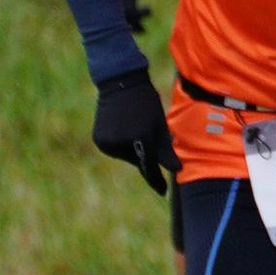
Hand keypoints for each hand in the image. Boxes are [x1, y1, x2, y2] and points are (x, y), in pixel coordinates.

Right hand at [92, 67, 172, 196]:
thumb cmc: (146, 103)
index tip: (162, 192)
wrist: (120, 83)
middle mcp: (122, 143)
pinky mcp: (99, 140)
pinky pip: (114, 150)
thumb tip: (177, 171)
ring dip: (132, 149)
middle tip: (145, 132)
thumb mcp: (160, 124)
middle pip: (138, 160)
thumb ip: (166, 150)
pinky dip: (120, 145)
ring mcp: (108, 142)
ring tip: (133, 126)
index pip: (150, 166)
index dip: (156, 180)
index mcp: (142, 137)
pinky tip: (122, 127)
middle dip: (145, 154)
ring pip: (125, 156)